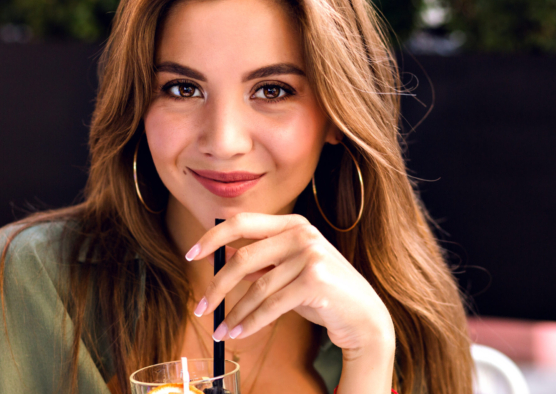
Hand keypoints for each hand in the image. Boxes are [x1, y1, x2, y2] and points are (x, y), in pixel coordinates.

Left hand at [187, 213, 394, 354]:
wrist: (364, 317)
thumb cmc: (322, 294)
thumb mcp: (291, 270)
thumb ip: (263, 260)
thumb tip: (225, 254)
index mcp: (293, 224)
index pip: (242, 222)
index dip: (212, 237)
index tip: (191, 254)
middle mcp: (302, 233)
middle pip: (243, 258)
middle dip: (217, 286)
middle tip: (201, 308)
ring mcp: (311, 255)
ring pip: (256, 287)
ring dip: (234, 313)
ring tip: (220, 330)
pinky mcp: (315, 281)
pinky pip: (271, 305)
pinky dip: (251, 322)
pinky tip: (239, 333)